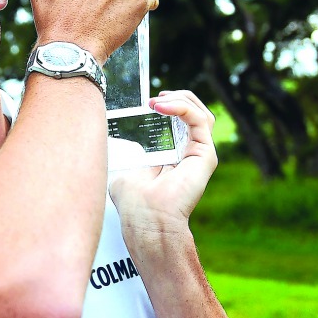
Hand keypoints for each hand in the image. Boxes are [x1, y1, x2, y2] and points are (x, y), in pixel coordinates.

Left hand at [109, 90, 217, 230]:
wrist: (146, 219)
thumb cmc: (134, 203)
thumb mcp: (125, 170)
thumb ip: (127, 156)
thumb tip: (112, 143)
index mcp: (174, 157)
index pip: (181, 122)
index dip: (170, 105)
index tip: (149, 101)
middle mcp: (190, 155)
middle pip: (195, 114)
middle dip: (178, 98)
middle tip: (156, 98)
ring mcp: (200, 155)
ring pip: (202, 113)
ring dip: (181, 99)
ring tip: (157, 101)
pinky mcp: (205, 156)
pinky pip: (201, 120)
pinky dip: (182, 107)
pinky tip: (161, 107)